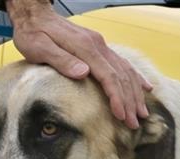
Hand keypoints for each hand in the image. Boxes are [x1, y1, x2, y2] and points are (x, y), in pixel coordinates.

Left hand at [6, 0, 152, 127]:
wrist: (35, 15)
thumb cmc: (33, 34)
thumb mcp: (39, 48)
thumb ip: (62, 60)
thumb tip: (83, 73)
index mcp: (85, 48)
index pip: (108, 76)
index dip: (117, 97)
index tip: (121, 115)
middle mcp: (98, 45)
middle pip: (121, 76)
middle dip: (130, 102)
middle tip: (135, 123)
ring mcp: (100, 46)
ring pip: (126, 71)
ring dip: (135, 93)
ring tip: (142, 113)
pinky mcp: (99, 47)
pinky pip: (123, 63)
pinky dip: (136, 77)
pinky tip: (145, 88)